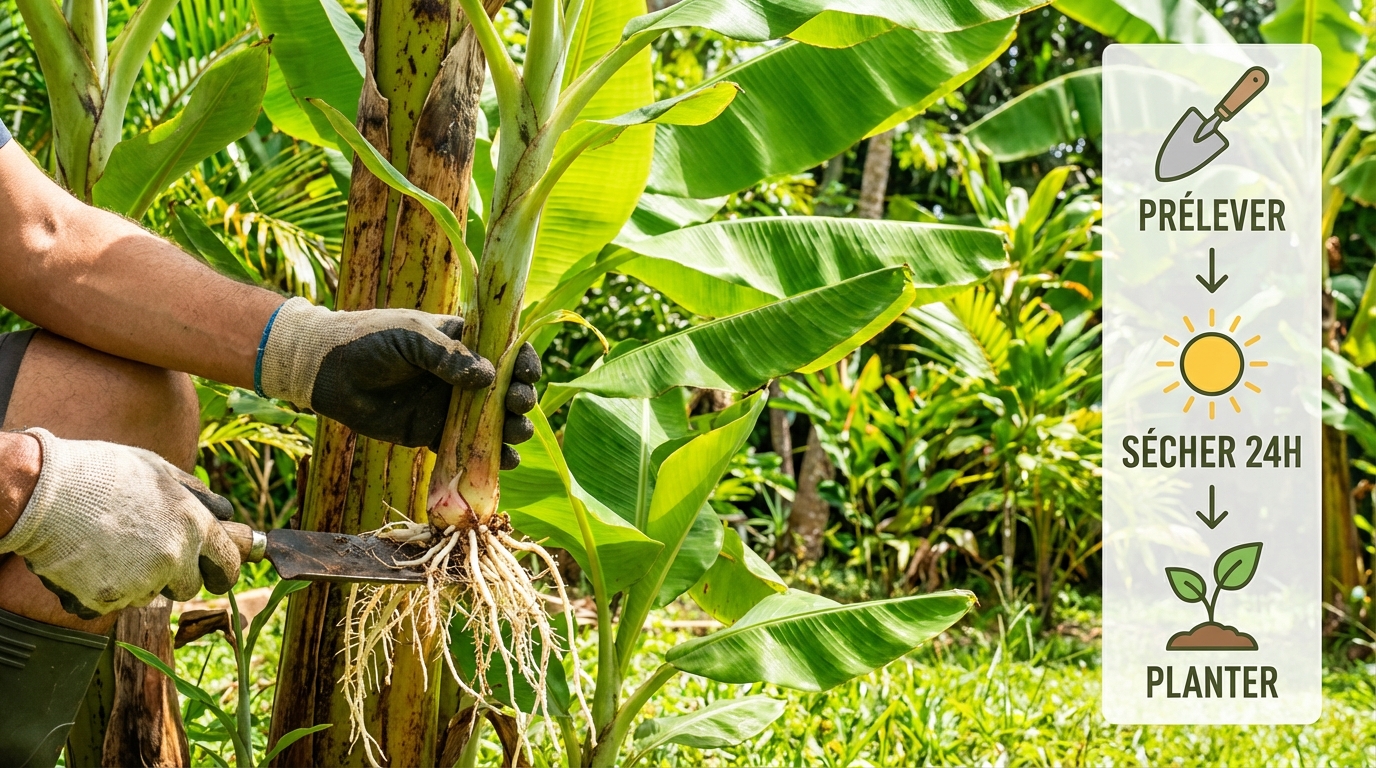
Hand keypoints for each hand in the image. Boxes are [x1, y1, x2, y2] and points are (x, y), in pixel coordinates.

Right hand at [0, 429, 240, 617]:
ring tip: (109, 546)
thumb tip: (225, 513)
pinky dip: (102, 589)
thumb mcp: (160, 470)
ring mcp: (139, 583)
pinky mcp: (105, 601)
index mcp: (194, 526)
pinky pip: (112, 603)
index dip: (222, 571)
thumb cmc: (104, 473)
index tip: (216, 574)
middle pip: (188, 587)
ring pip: (148, 595)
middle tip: (147, 552)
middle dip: (174, 576)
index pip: (228, 566)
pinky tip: (88, 560)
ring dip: (136, 581)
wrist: (45, 492)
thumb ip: (197, 495)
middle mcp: (173, 559)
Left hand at [257, 298, 540, 464]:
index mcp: (461, 340)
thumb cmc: (368, 340)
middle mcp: (461, 373)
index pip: (504, 349)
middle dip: (519, 398)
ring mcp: (448, 404)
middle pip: (505, 388)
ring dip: (511, 429)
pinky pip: (466, 446)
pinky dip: (487, 456)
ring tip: (517, 435)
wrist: (326, 371)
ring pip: (492, 420)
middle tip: (518, 404)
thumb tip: (489, 376)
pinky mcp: (431, 432)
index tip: (527, 374)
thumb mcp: (410, 337)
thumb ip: (448, 356)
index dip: (522, 361)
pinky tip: (503, 462)